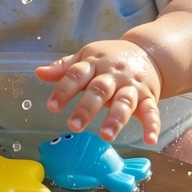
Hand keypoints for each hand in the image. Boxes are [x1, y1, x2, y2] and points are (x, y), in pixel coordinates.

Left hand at [36, 41, 161, 143]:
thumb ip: (64, 68)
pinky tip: (149, 139)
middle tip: (74, 126)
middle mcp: (113, 75)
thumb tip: (39, 73)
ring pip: (124, 102)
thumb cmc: (111, 58)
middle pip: (99, 90)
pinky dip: (152, 125)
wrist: (148, 52)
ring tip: (106, 136)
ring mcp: (132, 86)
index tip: (52, 107)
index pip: (76, 75)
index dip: (64, 90)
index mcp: (95, 64)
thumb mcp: (87, 58)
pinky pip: (151, 111)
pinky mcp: (148, 97)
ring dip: (115, 119)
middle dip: (87, 108)